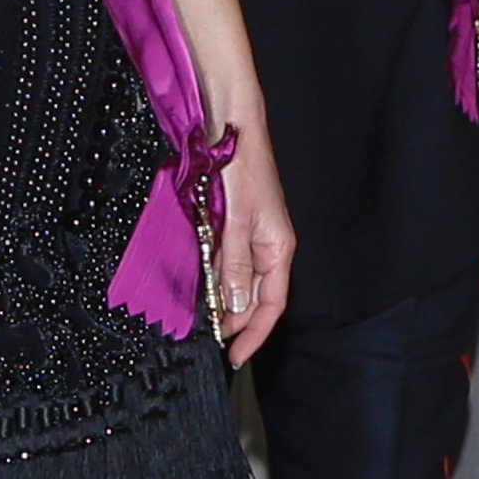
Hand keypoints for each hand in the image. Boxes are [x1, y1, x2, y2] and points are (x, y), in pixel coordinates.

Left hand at [215, 120, 293, 367]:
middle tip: (210, 335)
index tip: (234, 356)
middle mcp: (267, 243)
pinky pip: (226, 255)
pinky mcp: (233, 219)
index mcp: (278, 248)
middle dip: (235, 318)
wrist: (231, 123)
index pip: (271, 305)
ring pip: (238, 277)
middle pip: (254, 295)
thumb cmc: (242, 166)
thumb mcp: (238, 220)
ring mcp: (250, 231)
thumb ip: (235, 262)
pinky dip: (214, 270)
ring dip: (222, 295)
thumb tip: (233, 303)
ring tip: (203, 313)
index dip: (254, 333)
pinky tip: (200, 277)